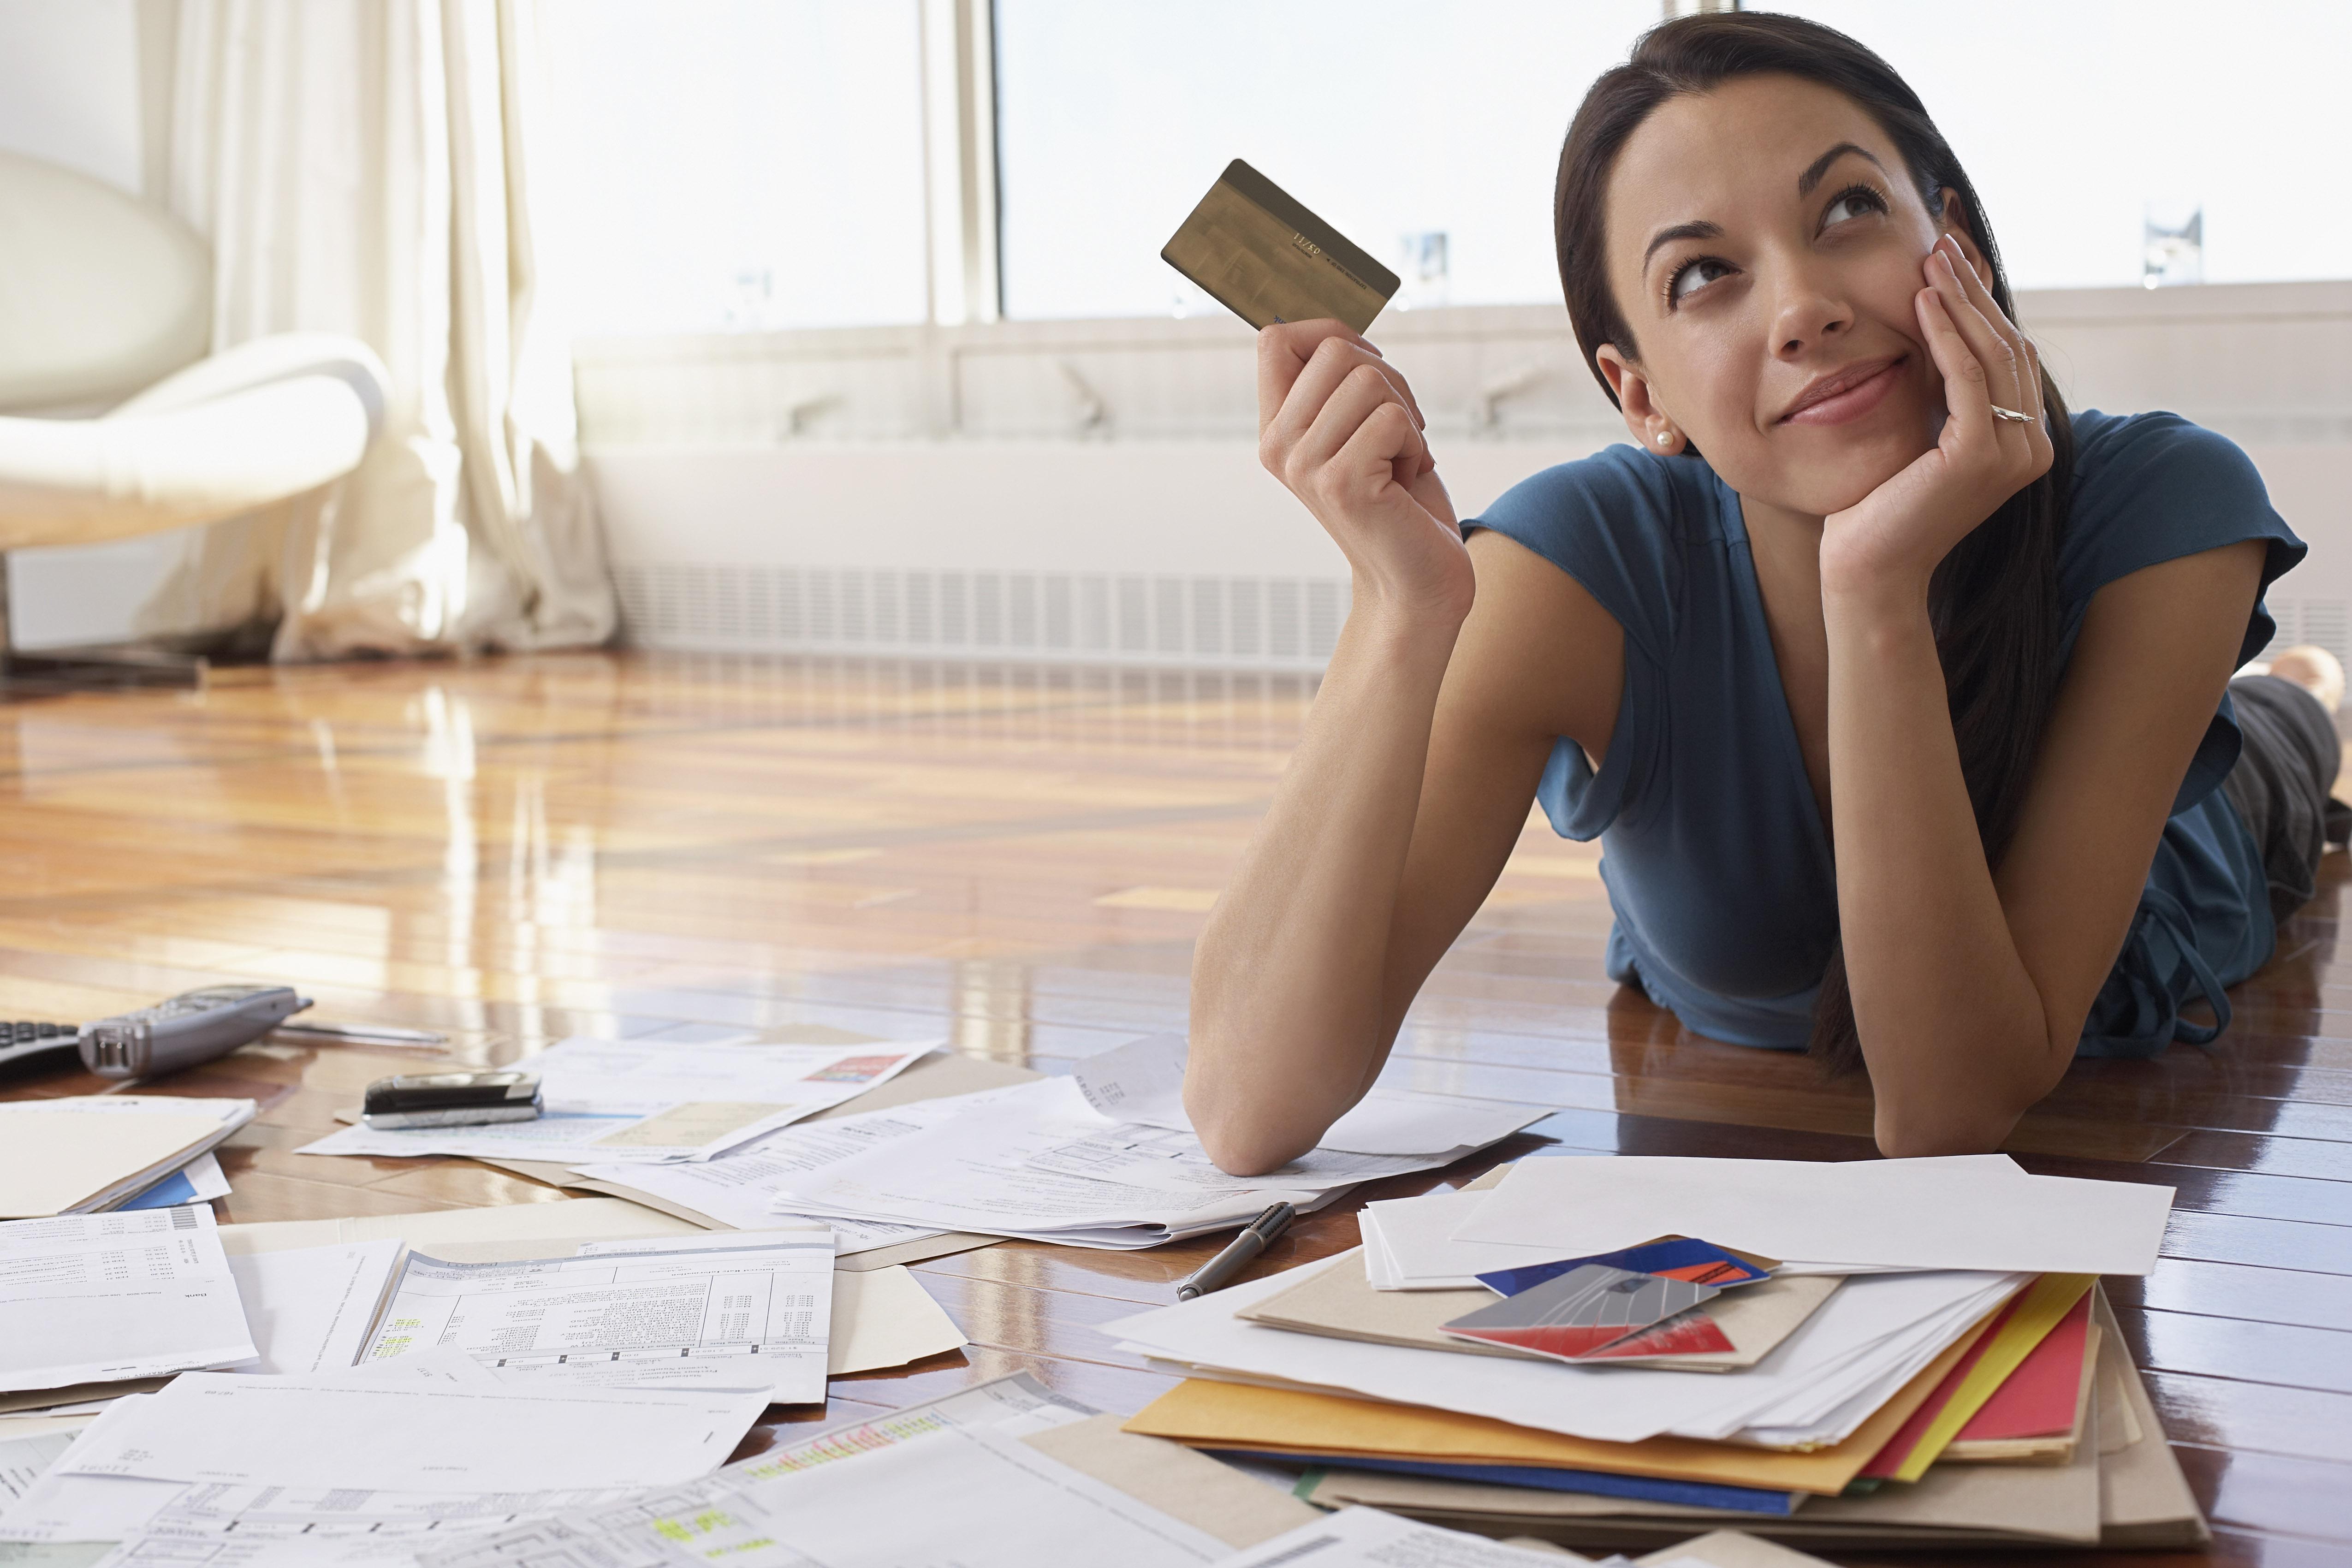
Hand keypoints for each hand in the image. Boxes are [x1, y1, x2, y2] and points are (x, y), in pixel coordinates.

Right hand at [1258, 320, 1468, 626]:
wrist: (1418, 580)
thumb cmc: (1399, 500)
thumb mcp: (1361, 428)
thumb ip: (1340, 382)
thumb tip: (1342, 327)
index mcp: (1276, 429)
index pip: (1274, 337)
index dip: (1331, 333)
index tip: (1366, 369)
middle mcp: (1279, 446)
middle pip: (1335, 349)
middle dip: (1388, 379)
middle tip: (1395, 432)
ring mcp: (1305, 466)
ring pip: (1369, 379)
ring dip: (1405, 415)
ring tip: (1398, 460)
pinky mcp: (1341, 483)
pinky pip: (1392, 418)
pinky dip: (1415, 444)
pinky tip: (1404, 480)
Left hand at [1820, 234, 2054, 600]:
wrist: (1868, 569)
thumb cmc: (1883, 507)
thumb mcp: (1924, 433)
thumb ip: (1945, 391)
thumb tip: (1945, 325)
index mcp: (2024, 444)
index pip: (2011, 356)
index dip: (1982, 305)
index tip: (1951, 265)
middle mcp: (2030, 448)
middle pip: (2008, 347)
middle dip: (1974, 293)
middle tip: (1943, 246)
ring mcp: (2011, 454)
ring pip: (1993, 354)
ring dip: (1960, 301)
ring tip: (1931, 260)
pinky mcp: (1978, 456)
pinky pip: (1966, 377)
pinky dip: (1946, 334)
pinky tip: (1922, 301)